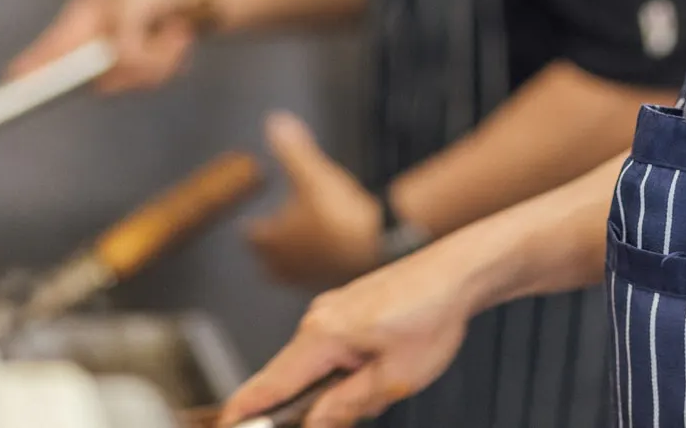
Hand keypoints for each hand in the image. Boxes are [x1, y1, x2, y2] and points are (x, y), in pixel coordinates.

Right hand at [8, 0, 219, 91]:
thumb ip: (122, 32)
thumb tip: (116, 62)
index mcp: (85, 12)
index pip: (49, 48)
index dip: (30, 69)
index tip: (15, 89)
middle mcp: (96, 35)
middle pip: (92, 76)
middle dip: (130, 64)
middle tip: (161, 37)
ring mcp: (119, 52)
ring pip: (125, 81)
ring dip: (158, 59)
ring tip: (176, 31)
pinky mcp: (143, 65)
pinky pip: (148, 81)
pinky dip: (170, 62)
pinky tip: (181, 38)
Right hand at [219, 240, 478, 427]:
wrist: (458, 272)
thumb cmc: (431, 315)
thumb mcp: (392, 378)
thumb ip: (345, 406)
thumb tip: (311, 425)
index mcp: (322, 335)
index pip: (269, 384)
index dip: (244, 412)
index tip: (227, 426)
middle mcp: (317, 318)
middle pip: (288, 377)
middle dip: (304, 407)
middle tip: (349, 408)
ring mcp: (330, 309)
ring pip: (314, 365)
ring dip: (333, 388)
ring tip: (379, 386)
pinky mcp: (345, 308)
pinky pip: (330, 348)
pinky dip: (344, 368)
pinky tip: (377, 369)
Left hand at [247, 113, 384, 288]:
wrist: (377, 247)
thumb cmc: (338, 212)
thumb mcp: (313, 174)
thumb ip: (292, 150)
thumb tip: (274, 120)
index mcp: (273, 239)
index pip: (253, 237)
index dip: (252, 229)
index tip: (251, 225)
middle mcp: (286, 263)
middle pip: (267, 261)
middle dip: (267, 249)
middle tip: (269, 238)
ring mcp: (308, 277)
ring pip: (289, 273)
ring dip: (289, 260)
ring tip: (294, 249)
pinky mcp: (331, 284)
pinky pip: (313, 277)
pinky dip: (312, 266)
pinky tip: (324, 255)